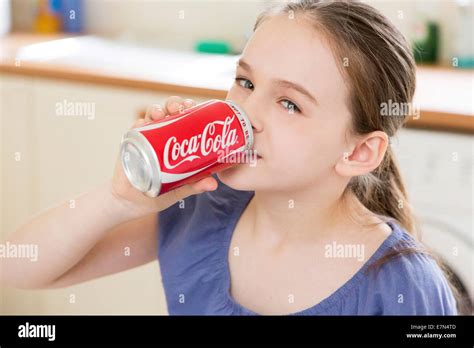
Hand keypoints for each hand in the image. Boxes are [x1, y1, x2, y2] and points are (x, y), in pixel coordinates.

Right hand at [110, 96, 217, 215]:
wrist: (134, 202)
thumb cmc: (161, 191)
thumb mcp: (180, 188)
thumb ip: (195, 184)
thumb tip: (213, 184)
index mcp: (177, 138)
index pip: (185, 116)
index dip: (189, 107)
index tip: (194, 106)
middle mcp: (162, 133)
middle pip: (169, 110)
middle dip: (174, 103)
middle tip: (179, 108)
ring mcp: (146, 136)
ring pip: (151, 114)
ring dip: (157, 109)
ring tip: (161, 114)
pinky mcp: (130, 144)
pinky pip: (134, 129)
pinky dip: (139, 124)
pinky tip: (142, 124)